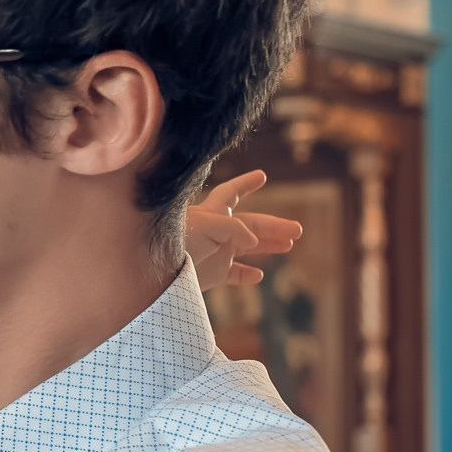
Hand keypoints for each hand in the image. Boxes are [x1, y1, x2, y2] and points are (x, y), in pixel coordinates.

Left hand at [186, 170, 301, 286]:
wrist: (154, 273)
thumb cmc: (176, 243)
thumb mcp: (206, 226)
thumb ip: (233, 229)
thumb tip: (252, 241)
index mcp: (212, 214)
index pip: (231, 193)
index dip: (246, 184)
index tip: (261, 176)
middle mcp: (215, 231)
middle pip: (251, 224)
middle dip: (274, 225)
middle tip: (298, 230)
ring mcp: (214, 253)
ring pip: (247, 248)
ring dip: (267, 246)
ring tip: (289, 246)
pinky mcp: (210, 274)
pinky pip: (232, 274)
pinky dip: (246, 275)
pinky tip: (259, 276)